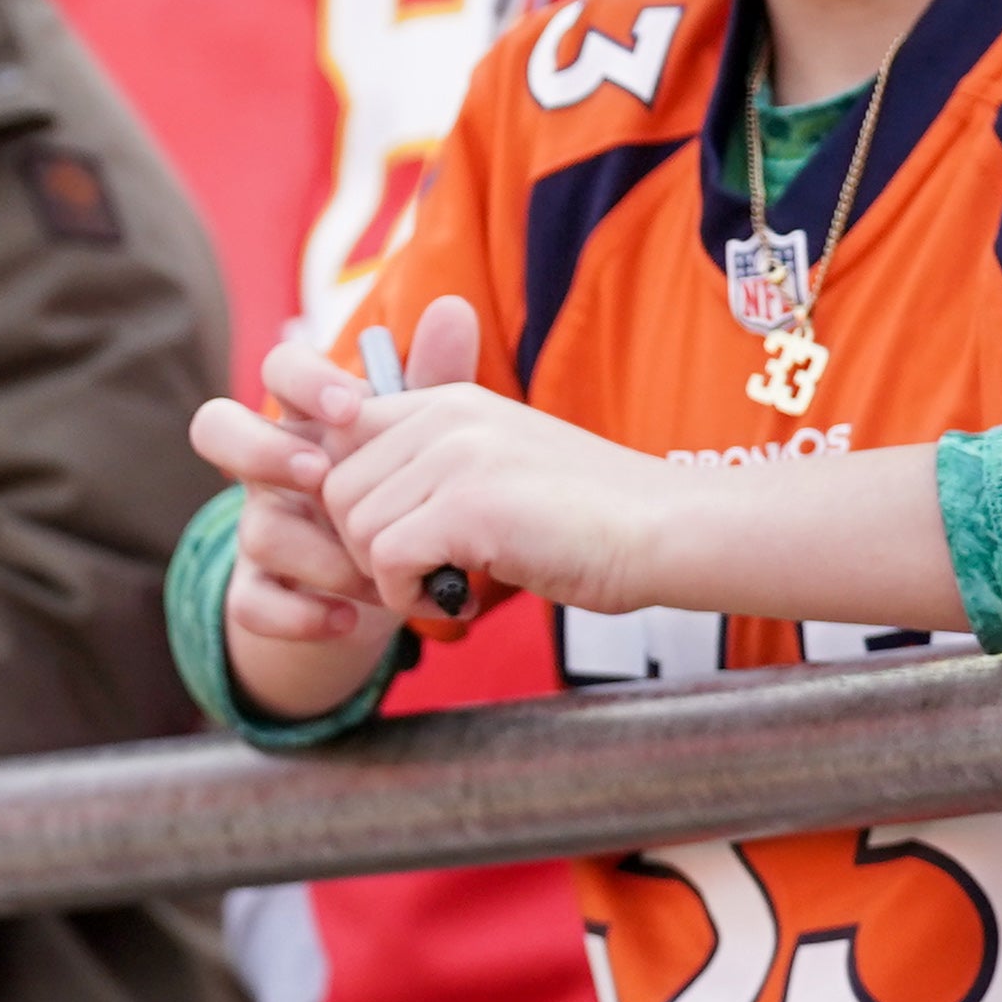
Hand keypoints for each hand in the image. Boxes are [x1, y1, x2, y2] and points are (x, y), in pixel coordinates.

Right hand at [193, 302, 482, 716]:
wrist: (386, 584)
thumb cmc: (399, 492)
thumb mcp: (418, 438)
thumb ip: (433, 378)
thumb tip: (451, 307)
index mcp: (306, 417)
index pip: (277, 369)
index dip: (303, 378)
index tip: (352, 407)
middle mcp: (269, 468)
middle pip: (216, 428)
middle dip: (263, 449)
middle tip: (320, 474)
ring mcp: (258, 529)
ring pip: (257, 531)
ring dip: (325, 556)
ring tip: (385, 577)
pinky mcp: (256, 592)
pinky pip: (254, 604)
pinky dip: (305, 615)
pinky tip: (355, 618)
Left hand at [310, 293, 658, 616]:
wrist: (665, 530)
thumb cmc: (585, 518)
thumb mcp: (499, 470)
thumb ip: (434, 471)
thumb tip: (354, 507)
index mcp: (450, 402)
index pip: (342, 438)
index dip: (350, 502)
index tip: (387, 541)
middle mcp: (447, 417)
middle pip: (336, 490)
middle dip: (363, 548)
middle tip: (418, 574)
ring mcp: (458, 456)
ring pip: (356, 529)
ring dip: (388, 576)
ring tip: (446, 585)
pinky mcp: (470, 505)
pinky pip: (387, 562)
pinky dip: (409, 598)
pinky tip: (460, 599)